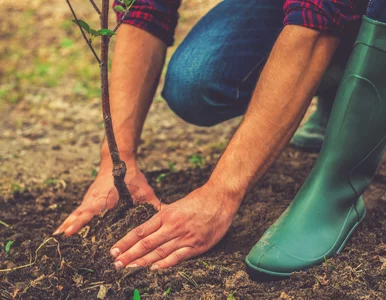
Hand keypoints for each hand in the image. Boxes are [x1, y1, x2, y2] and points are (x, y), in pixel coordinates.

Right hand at [54, 161, 158, 235]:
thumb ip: (153, 204)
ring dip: (68, 222)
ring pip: (78, 211)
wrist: (118, 158)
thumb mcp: (144, 189)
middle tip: (60, 239)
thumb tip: (167, 214)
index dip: (81, 221)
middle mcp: (95, 198)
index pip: (91, 211)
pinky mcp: (90, 197)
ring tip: (58, 236)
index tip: (70, 230)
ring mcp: (91, 197)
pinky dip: (72, 218)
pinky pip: (79, 209)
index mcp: (107, 197)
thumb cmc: (132, 175)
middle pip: (80, 213)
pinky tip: (66, 228)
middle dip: (71, 225)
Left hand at [109, 184, 239, 269]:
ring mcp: (184, 237)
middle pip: (146, 243)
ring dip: (142, 261)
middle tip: (116, 264)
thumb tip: (151, 223)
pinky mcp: (197, 245)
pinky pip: (178, 256)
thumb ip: (164, 215)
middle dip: (129, 255)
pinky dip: (165, 263)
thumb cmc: (199, 200)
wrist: (220, 198)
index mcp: (166, 215)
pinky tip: (154, 269)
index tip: (114, 250)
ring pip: (159, 252)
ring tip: (129, 268)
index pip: (140, 231)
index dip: (126, 242)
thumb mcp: (177, 204)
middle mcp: (172, 226)